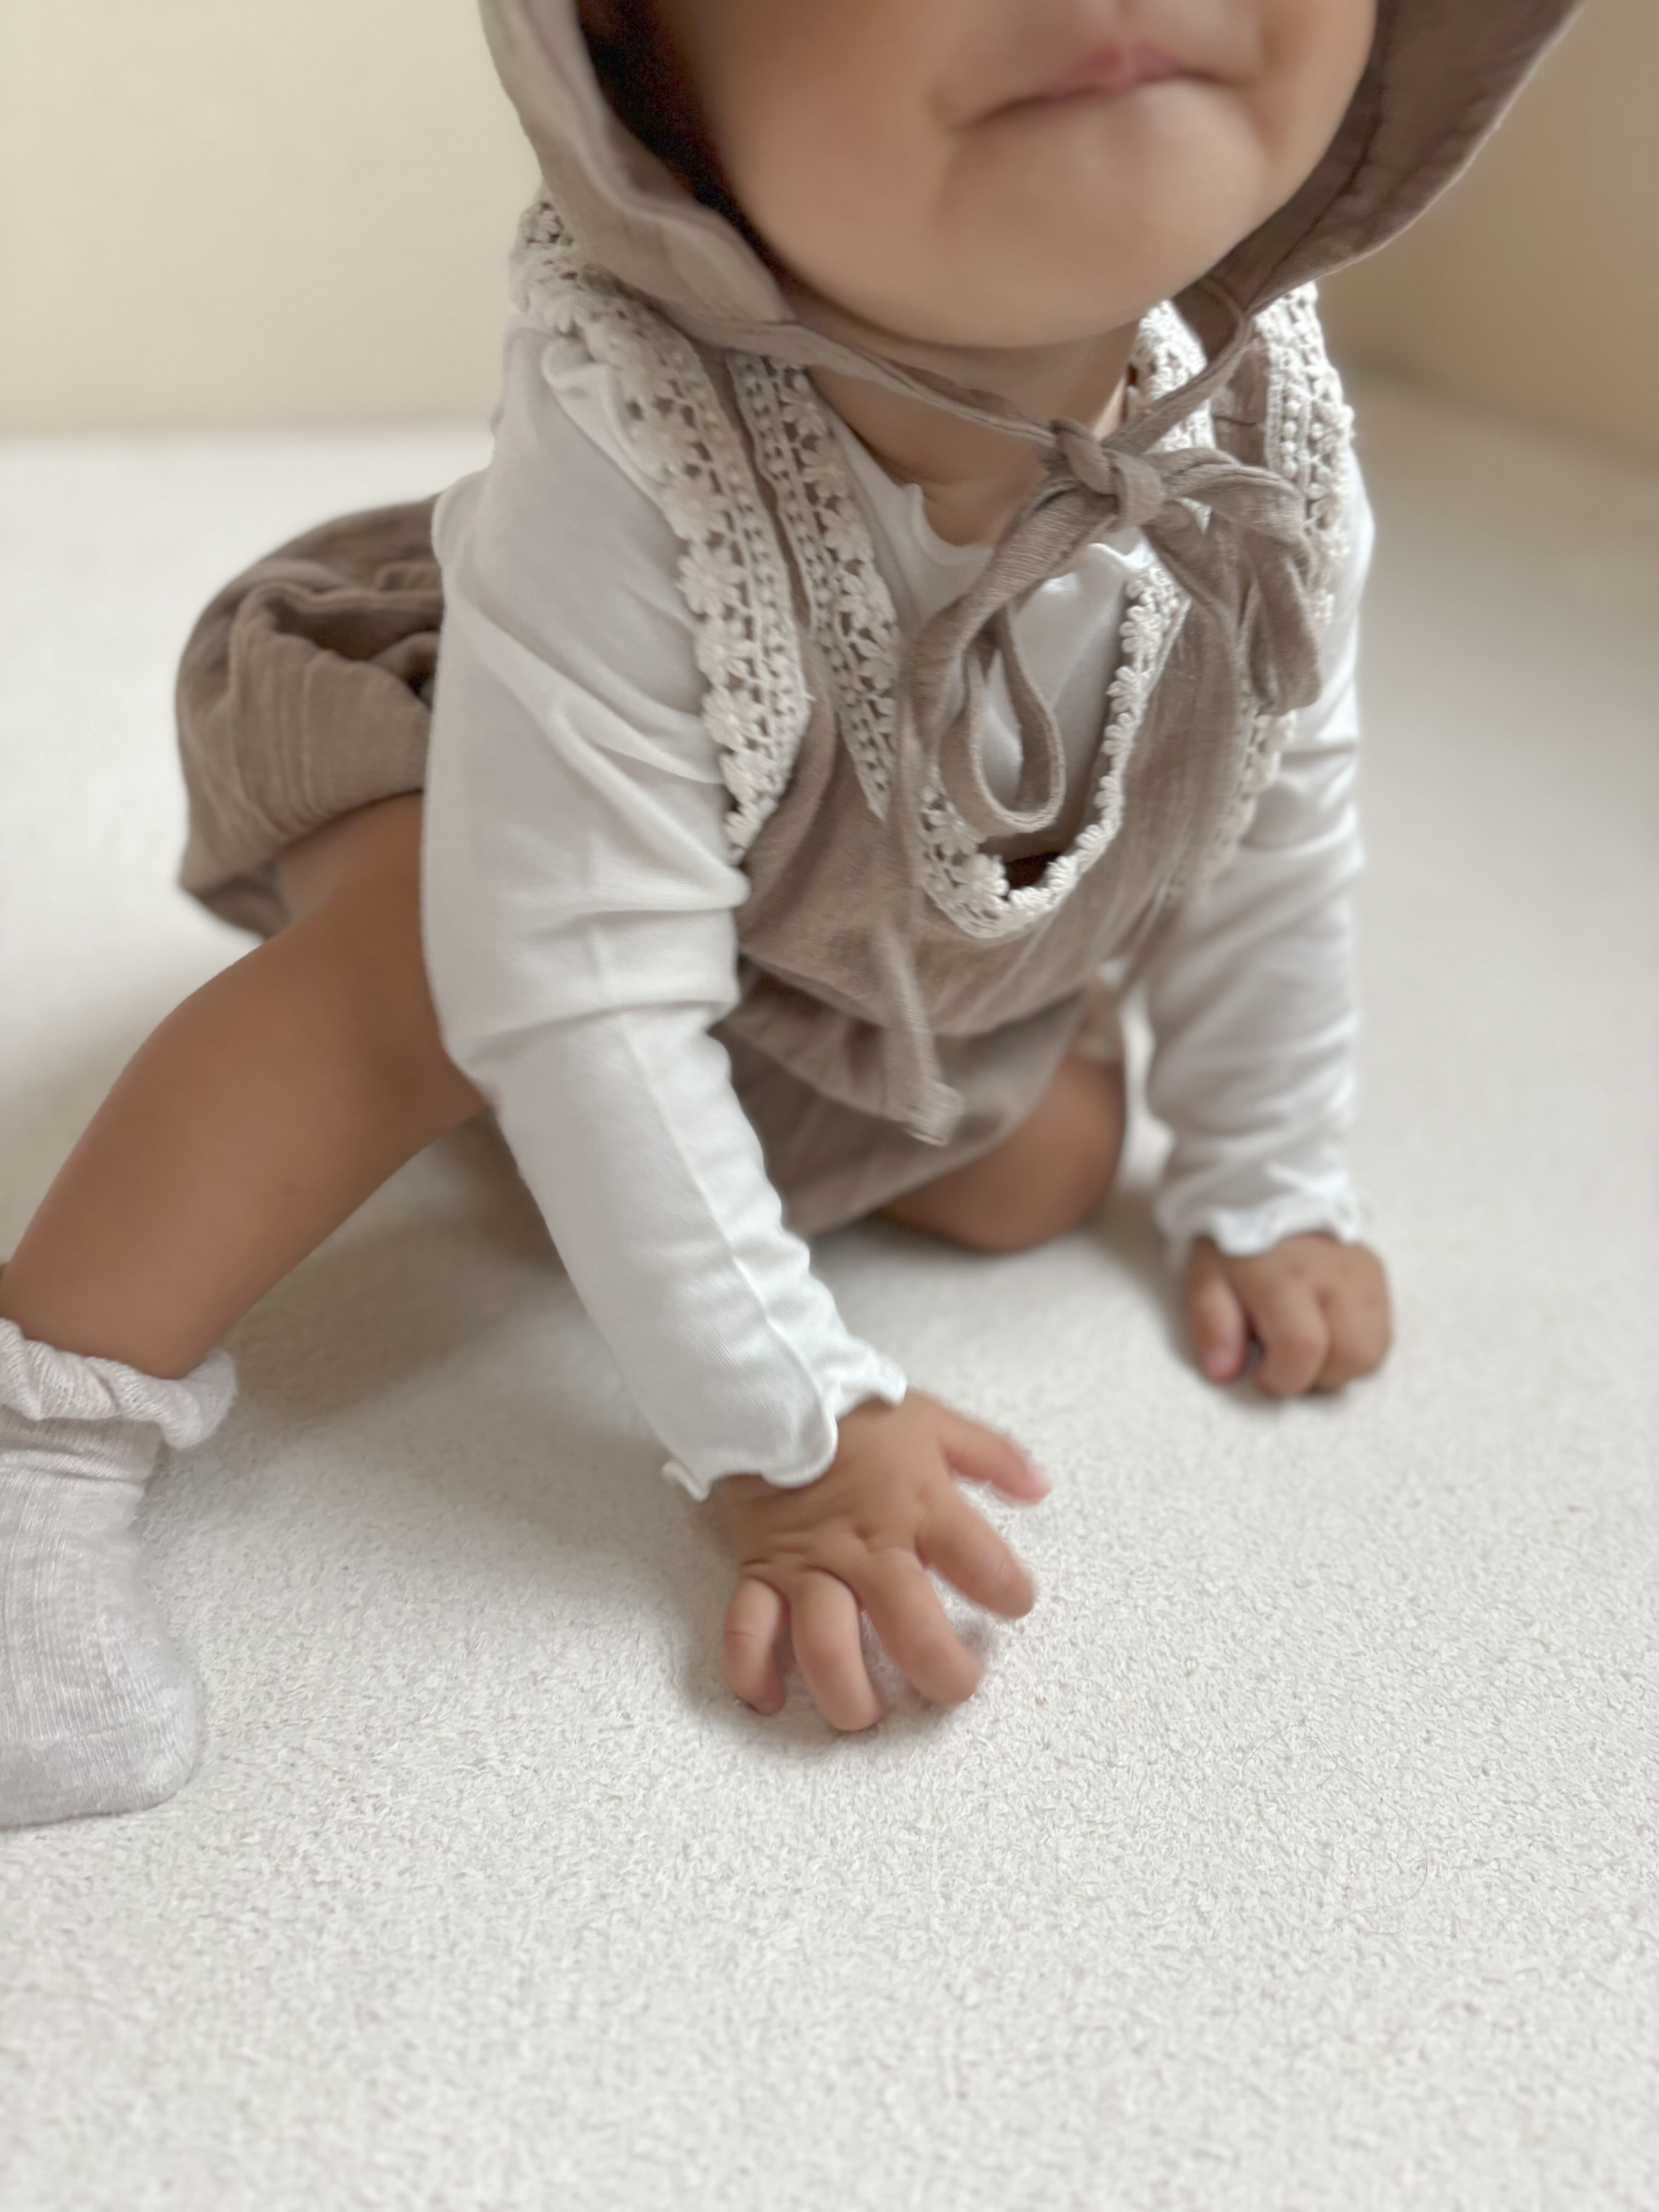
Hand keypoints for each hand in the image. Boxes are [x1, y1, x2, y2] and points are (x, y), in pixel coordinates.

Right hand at [717, 1392, 1046, 1731]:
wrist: (773, 1391)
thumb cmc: (856, 1414)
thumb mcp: (937, 1422)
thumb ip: (994, 1455)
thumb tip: (1040, 1486)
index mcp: (920, 1507)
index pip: (984, 1565)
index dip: (1011, 1594)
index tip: (1015, 1602)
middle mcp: (867, 1545)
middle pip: (910, 1628)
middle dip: (941, 1673)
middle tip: (956, 1687)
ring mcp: (810, 1564)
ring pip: (826, 1646)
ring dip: (849, 1694)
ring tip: (868, 1714)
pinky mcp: (762, 1571)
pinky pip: (748, 1630)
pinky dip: (751, 1672)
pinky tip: (768, 1700)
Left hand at [1185, 1233, 1390, 1395]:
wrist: (1269, 1197)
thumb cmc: (1234, 1249)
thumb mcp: (1206, 1282)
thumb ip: (1212, 1327)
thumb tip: (1223, 1371)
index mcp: (1285, 1276)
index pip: (1302, 1346)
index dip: (1283, 1377)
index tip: (1262, 1373)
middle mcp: (1334, 1275)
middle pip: (1350, 1356)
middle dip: (1315, 1377)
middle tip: (1285, 1359)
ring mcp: (1363, 1275)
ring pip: (1372, 1352)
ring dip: (1338, 1366)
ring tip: (1306, 1346)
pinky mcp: (1378, 1277)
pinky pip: (1381, 1336)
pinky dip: (1354, 1348)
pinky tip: (1326, 1331)